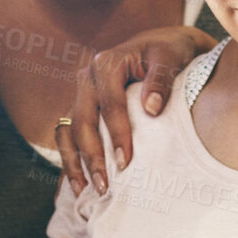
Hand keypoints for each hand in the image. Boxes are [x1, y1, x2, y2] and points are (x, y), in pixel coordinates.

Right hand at [56, 26, 213, 196]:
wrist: (162, 46)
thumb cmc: (169, 52)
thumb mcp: (170, 57)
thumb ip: (161, 79)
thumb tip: (152, 109)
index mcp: (106, 64)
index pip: (109, 104)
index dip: (116, 134)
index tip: (125, 162)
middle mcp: (86, 79)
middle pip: (81, 121)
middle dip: (91, 156)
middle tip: (104, 186)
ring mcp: (81, 95)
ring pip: (66, 131)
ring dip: (73, 163)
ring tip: (85, 191)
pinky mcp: (81, 110)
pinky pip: (67, 136)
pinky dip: (70, 160)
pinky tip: (80, 184)